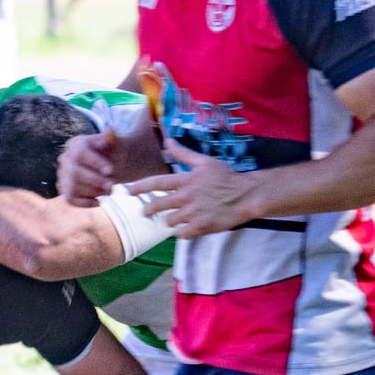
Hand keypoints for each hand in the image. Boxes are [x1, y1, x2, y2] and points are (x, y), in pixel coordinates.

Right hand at [59, 126, 170, 206]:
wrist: (111, 167)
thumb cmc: (114, 154)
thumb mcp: (116, 144)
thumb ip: (113, 138)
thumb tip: (110, 130)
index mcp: (75, 144)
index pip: (79, 154)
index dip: (94, 163)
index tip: (110, 170)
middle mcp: (65, 159)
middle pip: (74, 173)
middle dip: (95, 181)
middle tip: (111, 186)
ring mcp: (62, 175)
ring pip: (71, 188)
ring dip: (92, 192)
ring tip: (108, 191)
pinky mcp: (64, 189)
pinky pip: (70, 199)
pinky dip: (85, 203)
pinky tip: (98, 201)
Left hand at [124, 139, 259, 238]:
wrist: (246, 196)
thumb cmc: (226, 177)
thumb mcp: (205, 162)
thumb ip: (184, 154)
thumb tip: (167, 141)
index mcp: (185, 180)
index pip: (156, 183)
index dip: (140, 187)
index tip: (127, 191)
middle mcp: (186, 197)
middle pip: (157, 206)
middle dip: (148, 209)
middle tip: (146, 212)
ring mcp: (192, 214)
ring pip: (169, 222)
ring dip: (171, 220)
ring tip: (178, 217)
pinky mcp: (200, 227)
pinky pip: (182, 234)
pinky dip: (183, 232)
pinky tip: (189, 227)